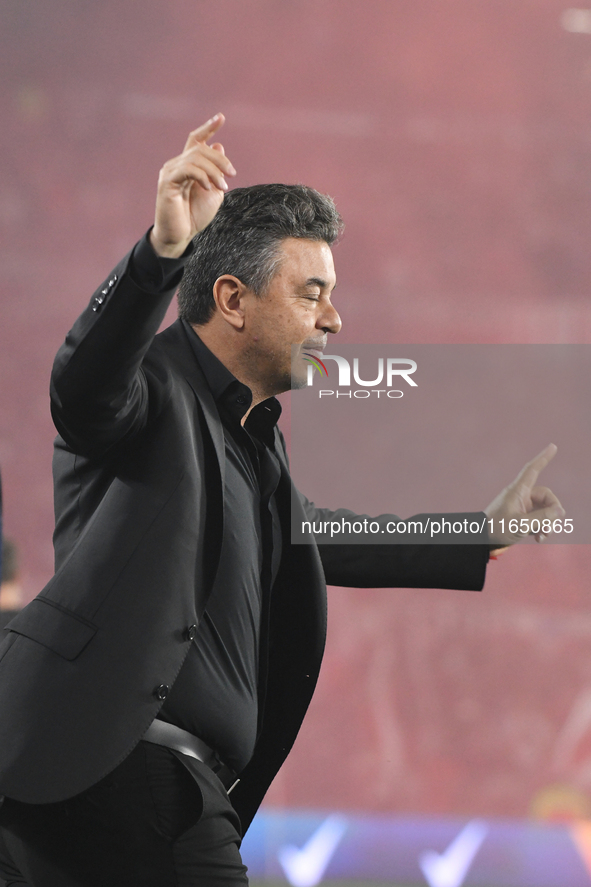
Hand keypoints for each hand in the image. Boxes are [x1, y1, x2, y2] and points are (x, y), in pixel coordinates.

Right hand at [150, 114, 236, 257]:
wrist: (181, 235)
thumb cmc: (195, 216)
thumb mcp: (213, 192)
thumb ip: (216, 171)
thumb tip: (218, 145)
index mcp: (187, 166)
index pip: (196, 140)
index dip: (208, 127)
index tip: (221, 117)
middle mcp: (176, 165)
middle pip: (200, 148)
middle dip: (220, 159)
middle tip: (232, 174)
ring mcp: (170, 172)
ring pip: (195, 158)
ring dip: (214, 170)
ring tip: (223, 186)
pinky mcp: (167, 182)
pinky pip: (187, 169)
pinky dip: (202, 176)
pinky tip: (209, 187)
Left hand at [485, 443, 564, 546]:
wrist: (481, 540)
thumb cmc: (496, 529)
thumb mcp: (520, 524)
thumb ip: (542, 517)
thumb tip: (560, 511)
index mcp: (517, 491)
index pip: (532, 470)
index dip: (543, 458)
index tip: (553, 446)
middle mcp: (521, 496)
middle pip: (547, 496)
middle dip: (552, 512)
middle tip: (549, 527)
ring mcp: (522, 507)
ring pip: (545, 509)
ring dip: (548, 523)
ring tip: (543, 535)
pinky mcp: (522, 517)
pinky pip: (539, 518)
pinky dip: (541, 528)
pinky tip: (539, 538)